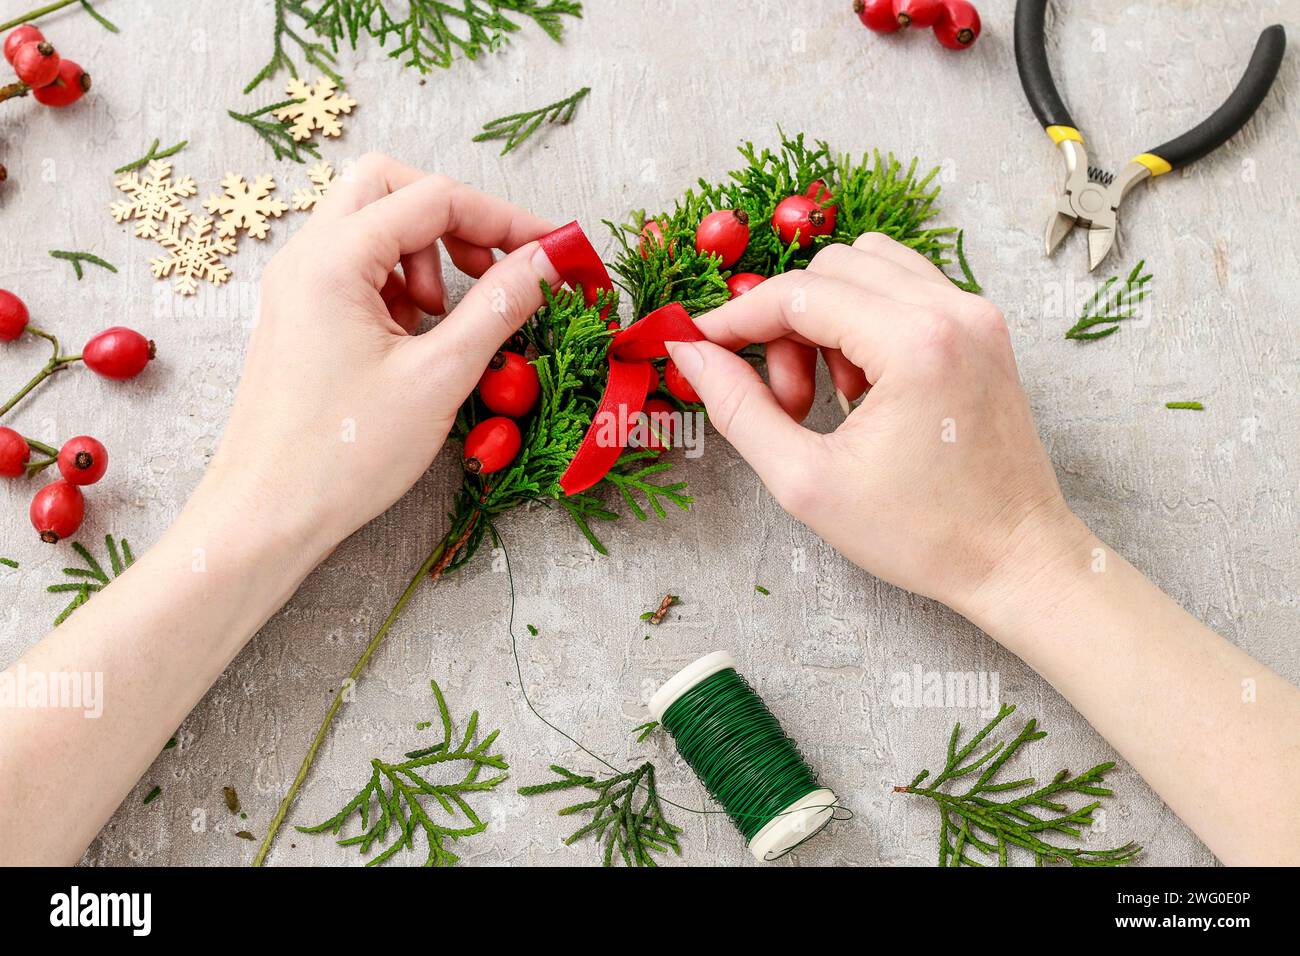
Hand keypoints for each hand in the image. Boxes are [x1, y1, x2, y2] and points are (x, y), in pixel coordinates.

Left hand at [193, 154, 559, 557]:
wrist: (265, 516)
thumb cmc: (343, 455)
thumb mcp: (438, 377)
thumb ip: (498, 307)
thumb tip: (544, 262)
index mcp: (331, 260)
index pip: (433, 198)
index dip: (505, 217)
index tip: (555, 249)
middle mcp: (305, 258)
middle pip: (389, 187)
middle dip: (453, 217)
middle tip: (492, 267)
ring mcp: (297, 287)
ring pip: (372, 225)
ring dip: (424, 253)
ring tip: (444, 317)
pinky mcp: (301, 317)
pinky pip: (357, 270)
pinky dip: (399, 284)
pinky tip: (418, 337)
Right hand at [665, 233, 1086, 613]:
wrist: (1016, 559)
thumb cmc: (922, 536)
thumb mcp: (808, 482)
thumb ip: (739, 411)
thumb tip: (693, 356)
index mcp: (916, 343)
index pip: (799, 294)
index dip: (736, 318)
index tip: (699, 347)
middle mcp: (953, 310)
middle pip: (830, 269)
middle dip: (785, 326)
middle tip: (783, 402)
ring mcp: (975, 313)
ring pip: (867, 268)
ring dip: (825, 317)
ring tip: (826, 394)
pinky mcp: (983, 328)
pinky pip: (904, 288)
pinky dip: (865, 320)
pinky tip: (861, 385)